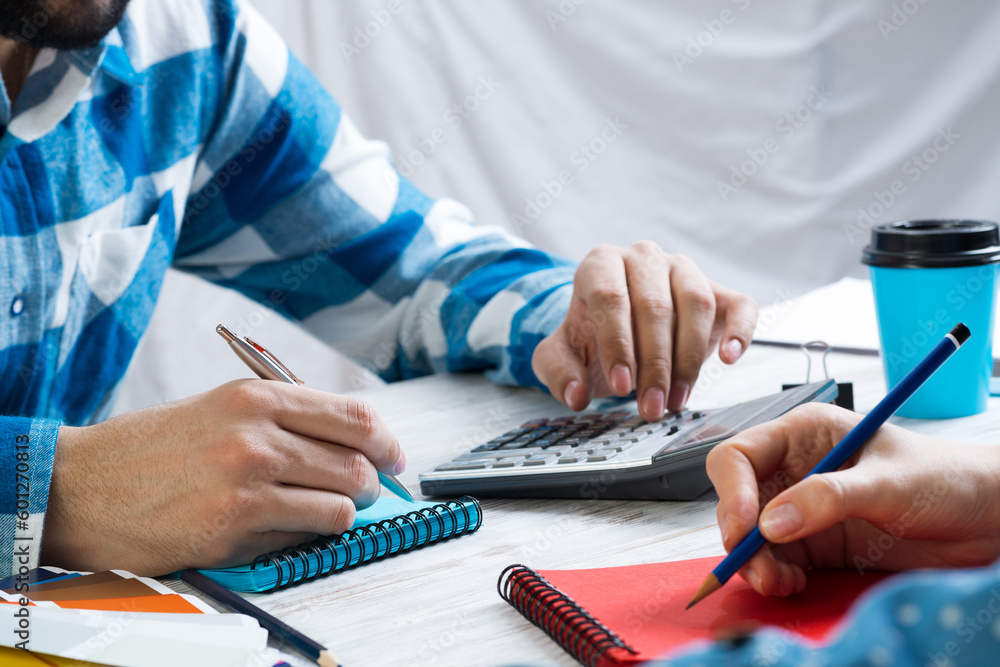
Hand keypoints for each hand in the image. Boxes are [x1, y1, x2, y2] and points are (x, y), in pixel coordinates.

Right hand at [41, 380, 405, 575]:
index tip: (394, 459)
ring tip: (324, 512)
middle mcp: (257, 435)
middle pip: (356, 463)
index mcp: (257, 397)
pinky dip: (307, 536)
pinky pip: (304, 536)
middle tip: (364, 493)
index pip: (354, 417)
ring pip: (340, 505)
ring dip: (342, 514)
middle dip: (370, 485)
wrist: (81, 485)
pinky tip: (285, 528)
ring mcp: (246, 483)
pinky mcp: (233, 528)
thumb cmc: (153, 448)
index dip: (387, 442)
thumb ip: (286, 421)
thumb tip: (354, 446)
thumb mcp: (221, 409)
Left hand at [531, 243, 757, 420]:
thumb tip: (575, 395)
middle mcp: (643, 258)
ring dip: (688, 360)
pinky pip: (740, 305)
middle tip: (650, 406)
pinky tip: (728, 358)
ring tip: (675, 400)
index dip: (617, 344)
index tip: (622, 386)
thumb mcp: (561, 355)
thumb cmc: (591, 338)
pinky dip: (739, 331)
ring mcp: (684, 270)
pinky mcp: (720, 291)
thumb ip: (558, 372)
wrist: (622, 333)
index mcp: (600, 263)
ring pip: (695, 304)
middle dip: (653, 365)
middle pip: (654, 306)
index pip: (610, 297)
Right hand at [707, 403, 999, 596]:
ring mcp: (802, 508)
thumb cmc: (946, 479)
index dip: (733, 491)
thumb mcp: (889, 483)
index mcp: (804, 434)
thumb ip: (829, 498)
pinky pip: (775, 561)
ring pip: (751, 536)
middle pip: (738, 500)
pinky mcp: (815, 544)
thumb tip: (772, 523)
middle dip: (740, 535)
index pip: (740, 456)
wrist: (985, 519)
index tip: (746, 526)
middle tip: (755, 565)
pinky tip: (791, 584)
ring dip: (755, 562)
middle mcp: (794, 469)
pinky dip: (774, 576)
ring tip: (777, 582)